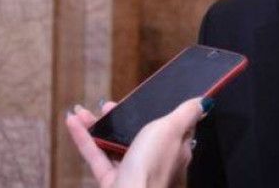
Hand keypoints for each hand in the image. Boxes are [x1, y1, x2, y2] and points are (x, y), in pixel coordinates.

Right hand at [65, 98, 210, 187]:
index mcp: (175, 148)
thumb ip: (187, 113)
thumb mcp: (172, 129)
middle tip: (108, 104)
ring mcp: (133, 172)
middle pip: (138, 134)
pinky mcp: (113, 182)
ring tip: (85, 111)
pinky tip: (73, 122)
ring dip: (98, 126)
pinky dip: (84, 138)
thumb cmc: (153, 165)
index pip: (172, 126)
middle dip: (121, 117)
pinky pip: (97, 156)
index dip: (159, 110)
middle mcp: (156, 160)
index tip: (145, 98)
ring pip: (114, 144)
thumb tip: (205, 101)